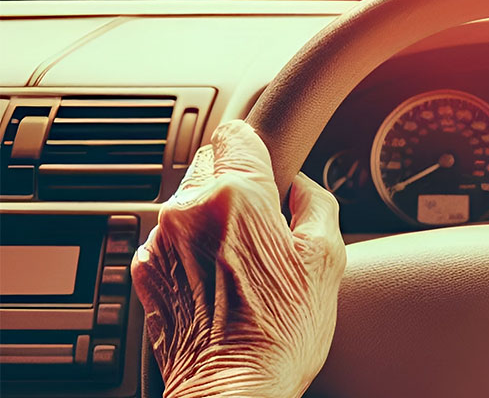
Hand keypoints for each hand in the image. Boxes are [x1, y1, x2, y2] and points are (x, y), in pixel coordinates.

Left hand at [131, 120, 345, 397]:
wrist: (233, 390)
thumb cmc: (280, 332)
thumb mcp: (327, 258)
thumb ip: (318, 202)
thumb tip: (304, 186)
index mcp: (236, 196)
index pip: (238, 132)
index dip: (260, 145)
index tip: (270, 162)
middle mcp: (189, 211)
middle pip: (211, 163)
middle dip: (238, 183)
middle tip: (267, 223)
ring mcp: (162, 242)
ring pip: (190, 202)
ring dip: (214, 217)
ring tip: (245, 260)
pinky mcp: (147, 271)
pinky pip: (171, 238)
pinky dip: (193, 248)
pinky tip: (221, 279)